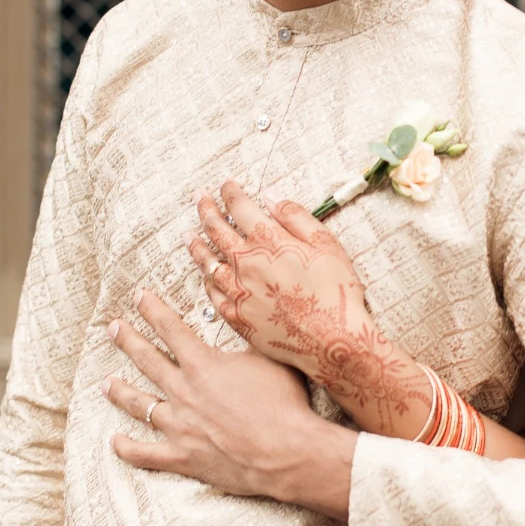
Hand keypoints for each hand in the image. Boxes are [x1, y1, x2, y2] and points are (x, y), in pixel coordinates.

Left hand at [105, 288, 354, 518]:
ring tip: (106, 383)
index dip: (152, 310)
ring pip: (139, 405)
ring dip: (120, 391)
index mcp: (203, 365)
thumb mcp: (270, 359)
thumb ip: (250, 341)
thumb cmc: (284, 404)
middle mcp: (183, 392)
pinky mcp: (182, 457)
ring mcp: (179, 426)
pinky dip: (127, 448)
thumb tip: (247, 320)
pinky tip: (115, 442)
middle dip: (128, 340)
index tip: (139, 296)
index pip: (171, 329)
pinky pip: (145, 453)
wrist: (285, 452)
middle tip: (113, 328)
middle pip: (147, 360)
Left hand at [187, 182, 430, 434]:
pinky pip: (213, 295)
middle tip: (200, 198)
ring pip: (208, 263)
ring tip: (189, 235)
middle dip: (206, 210)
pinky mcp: (238, 318)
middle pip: (216, 230)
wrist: (332, 341)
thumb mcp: (326, 245)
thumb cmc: (335, 292)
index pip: (240, 207)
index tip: (226, 184)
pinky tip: (205, 276)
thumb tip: (269, 195)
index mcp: (269, 241)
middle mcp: (246, 264)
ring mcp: (238, 292)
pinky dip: (207, 280)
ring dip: (197, 245)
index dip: (230, 192)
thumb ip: (295, 216)